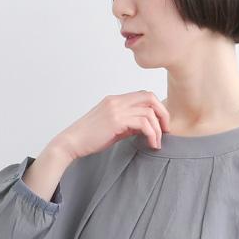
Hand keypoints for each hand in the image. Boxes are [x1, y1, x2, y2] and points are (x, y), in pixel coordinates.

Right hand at [48, 92, 170, 160]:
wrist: (72, 142)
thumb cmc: (89, 138)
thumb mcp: (112, 128)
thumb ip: (128, 124)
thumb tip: (145, 128)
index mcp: (115, 100)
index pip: (143, 95)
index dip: (157, 108)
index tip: (161, 124)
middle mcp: (116, 101)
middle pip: (150, 97)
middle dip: (163, 114)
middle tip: (167, 131)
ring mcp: (116, 109)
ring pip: (148, 112)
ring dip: (158, 129)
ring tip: (157, 143)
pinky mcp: (116, 121)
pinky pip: (142, 123)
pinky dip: (151, 134)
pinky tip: (151, 144)